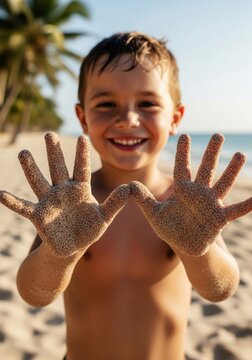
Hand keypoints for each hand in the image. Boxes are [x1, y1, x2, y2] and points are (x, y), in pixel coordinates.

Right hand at [0, 132, 129, 256]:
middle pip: (58, 168)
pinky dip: (13, 202)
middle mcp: (63, 191)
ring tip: (23, 153)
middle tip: (51, 134)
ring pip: (39, 181)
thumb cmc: (88, 230)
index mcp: (80, 189)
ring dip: (31, 169)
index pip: (81, 168)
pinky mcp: (39, 215)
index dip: (81, 154)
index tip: (82, 136)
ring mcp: (49, 202)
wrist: (72, 247)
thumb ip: (116, 202)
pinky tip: (1, 194)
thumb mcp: (105, 217)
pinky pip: (24, 207)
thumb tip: (132, 187)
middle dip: (54, 152)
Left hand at [131, 134, 251, 255]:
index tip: (184, 135)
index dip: (183, 153)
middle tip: (218, 135)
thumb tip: (129, 185)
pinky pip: (235, 210)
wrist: (185, 247)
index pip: (182, 167)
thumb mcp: (154, 214)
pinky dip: (247, 205)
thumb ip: (143, 199)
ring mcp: (210, 205)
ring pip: (222, 184)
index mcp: (182, 191)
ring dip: (231, 171)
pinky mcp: (219, 219)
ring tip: (240, 155)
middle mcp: (198, 194)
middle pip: (206, 170)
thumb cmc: (171, 229)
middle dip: (211, 153)